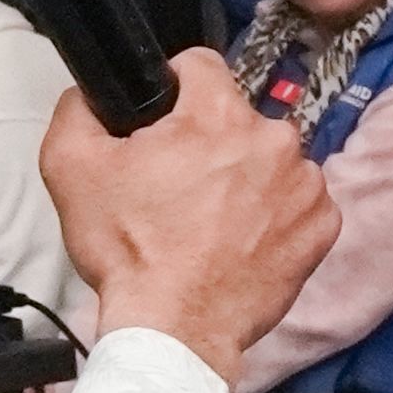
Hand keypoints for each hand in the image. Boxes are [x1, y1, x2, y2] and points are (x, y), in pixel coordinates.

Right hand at [36, 52, 334, 383]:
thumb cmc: (129, 251)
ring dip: (245, 180)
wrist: (175, 326)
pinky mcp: (323, 225)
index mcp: (218, 114)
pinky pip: (299, 204)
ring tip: (208, 222)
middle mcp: (275, 139)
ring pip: (270, 162)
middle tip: (176, 188)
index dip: (172, 89)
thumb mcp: (70, 167)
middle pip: (235, 120)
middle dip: (208, 144)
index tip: (162, 121)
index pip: (199, 66)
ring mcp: (306, 184)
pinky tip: (240, 242)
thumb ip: (79, 108)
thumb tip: (93, 91)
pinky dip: (274, 217)